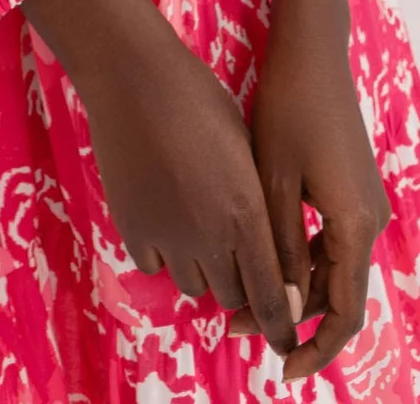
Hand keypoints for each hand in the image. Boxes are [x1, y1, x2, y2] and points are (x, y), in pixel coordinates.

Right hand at [22, 0, 300, 366]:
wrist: (135, 78)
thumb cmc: (200, 101)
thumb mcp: (245, 151)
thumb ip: (257, 205)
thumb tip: (262, 247)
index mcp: (248, 215)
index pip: (272, 298)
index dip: (282, 327)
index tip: (287, 340)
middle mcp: (210, 238)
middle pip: (233, 295)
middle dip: (241, 284)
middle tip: (235, 256)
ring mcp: (167, 237)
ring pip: (194, 285)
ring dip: (202, 268)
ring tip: (197, 230)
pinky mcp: (131, 230)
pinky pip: (155, 266)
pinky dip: (164, 254)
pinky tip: (165, 219)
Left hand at [225, 0, 392, 382]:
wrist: (312, 51)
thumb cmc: (288, 109)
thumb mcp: (274, 183)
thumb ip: (282, 248)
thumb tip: (284, 309)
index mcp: (355, 226)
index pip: (345, 313)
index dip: (315, 349)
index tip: (281, 371)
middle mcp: (369, 220)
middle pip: (339, 294)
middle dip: (294, 320)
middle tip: (238, 331)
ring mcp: (363, 202)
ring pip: (332, 267)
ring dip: (294, 288)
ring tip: (241, 299)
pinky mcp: (351, 187)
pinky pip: (330, 240)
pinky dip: (301, 259)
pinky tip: (262, 257)